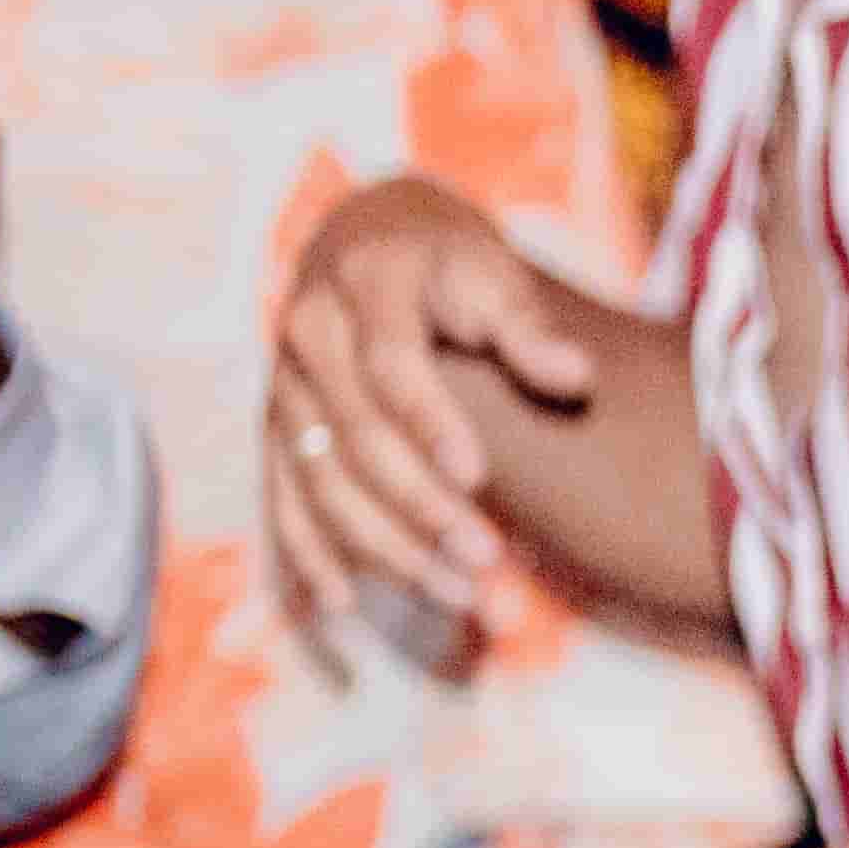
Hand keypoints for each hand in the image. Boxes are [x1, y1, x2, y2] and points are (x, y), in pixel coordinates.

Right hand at [264, 176, 584, 624]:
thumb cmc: (452, 268)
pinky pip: (282, 497)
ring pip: (318, 478)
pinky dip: (309, 553)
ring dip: (380, 545)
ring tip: (456, 595)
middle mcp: (307, 335)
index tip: (478, 480)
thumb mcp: (494, 272)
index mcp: (364, 287)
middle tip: (484, 562)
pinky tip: (346, 605)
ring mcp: (283, 386)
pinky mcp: (276, 428)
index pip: (391, 365)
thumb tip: (572, 375)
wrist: (371, 243)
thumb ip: (529, 325)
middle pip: (354, 434)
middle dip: (417, 504)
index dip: (430, 423)